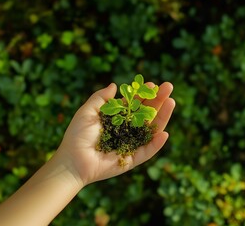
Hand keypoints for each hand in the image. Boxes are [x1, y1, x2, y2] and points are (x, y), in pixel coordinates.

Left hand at [58, 82, 174, 185]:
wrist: (72, 160)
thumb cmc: (77, 135)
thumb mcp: (87, 111)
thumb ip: (100, 98)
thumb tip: (115, 85)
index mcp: (117, 119)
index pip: (135, 104)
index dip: (144, 94)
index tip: (152, 84)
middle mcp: (127, 130)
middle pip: (147, 114)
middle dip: (158, 100)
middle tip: (168, 87)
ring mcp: (131, 144)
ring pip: (151, 130)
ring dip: (162, 117)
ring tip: (171, 102)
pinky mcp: (132, 159)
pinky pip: (147, 151)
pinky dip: (157, 144)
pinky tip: (164, 133)